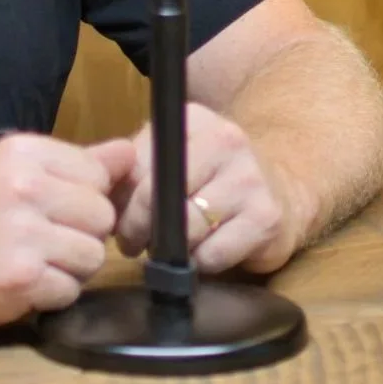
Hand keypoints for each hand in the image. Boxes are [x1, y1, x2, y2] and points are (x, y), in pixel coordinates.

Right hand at [0, 131, 136, 332]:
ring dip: (70, 268)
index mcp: (23, 151)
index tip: (59, 209)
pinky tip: (23, 284)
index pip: (99, 173)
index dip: (86, 197)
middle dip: (82, 234)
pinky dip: (52, 295)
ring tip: (36, 262)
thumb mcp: (9, 169)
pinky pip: (71, 290)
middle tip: (46, 239)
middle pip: (102, 216)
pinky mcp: (21, 277)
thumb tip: (129, 153)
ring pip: (93, 255)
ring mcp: (23, 232)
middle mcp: (25, 186)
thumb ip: (73, 161)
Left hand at [113, 102, 302, 275]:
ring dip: (170, 250)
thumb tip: (98, 197)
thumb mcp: (173, 157)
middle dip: (138, 228)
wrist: (284, 186)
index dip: (121, 200)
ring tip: (168, 251)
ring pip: (186, 228)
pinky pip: (214, 254)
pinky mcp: (267, 217)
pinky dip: (201, 263)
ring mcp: (249, 177)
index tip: (116, 220)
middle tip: (132, 244)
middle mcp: (224, 140)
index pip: (138, 164)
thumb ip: (134, 169)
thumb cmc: (213, 175)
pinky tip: (203, 254)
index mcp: (193, 120)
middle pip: (159, 196)